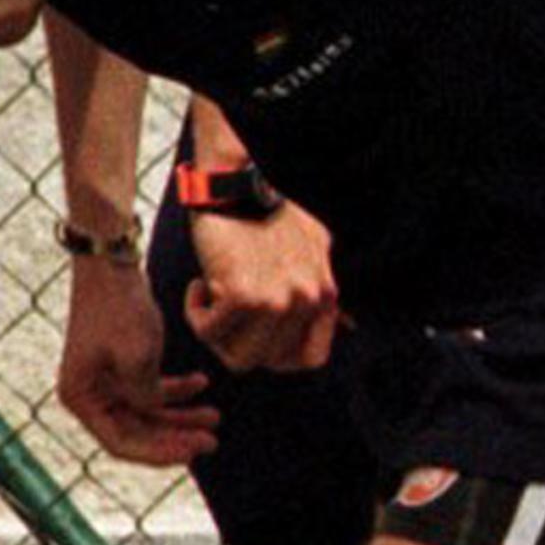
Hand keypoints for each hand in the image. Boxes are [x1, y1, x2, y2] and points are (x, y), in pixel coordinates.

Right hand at [56, 258, 219, 464]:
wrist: (111, 263)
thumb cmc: (119, 307)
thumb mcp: (137, 356)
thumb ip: (146, 396)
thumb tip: (154, 413)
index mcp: (81, 398)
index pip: (121, 443)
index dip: (160, 453)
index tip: (195, 449)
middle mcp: (88, 394)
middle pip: (136, 432)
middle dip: (175, 437)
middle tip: (213, 439)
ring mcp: (104, 380)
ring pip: (147, 412)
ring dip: (180, 416)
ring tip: (216, 416)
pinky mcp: (120, 364)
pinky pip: (149, 389)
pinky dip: (175, 390)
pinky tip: (202, 383)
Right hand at [184, 198, 340, 372]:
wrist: (236, 182)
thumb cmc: (267, 211)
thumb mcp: (315, 245)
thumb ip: (323, 285)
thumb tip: (348, 324)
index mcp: (324, 293)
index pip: (311, 359)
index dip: (278, 355)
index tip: (257, 332)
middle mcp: (305, 301)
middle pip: (268, 361)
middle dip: (241, 343)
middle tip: (225, 312)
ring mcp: (276, 301)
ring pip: (239, 359)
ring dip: (217, 335)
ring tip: (211, 299)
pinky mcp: (242, 295)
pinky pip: (208, 332)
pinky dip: (196, 314)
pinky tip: (199, 284)